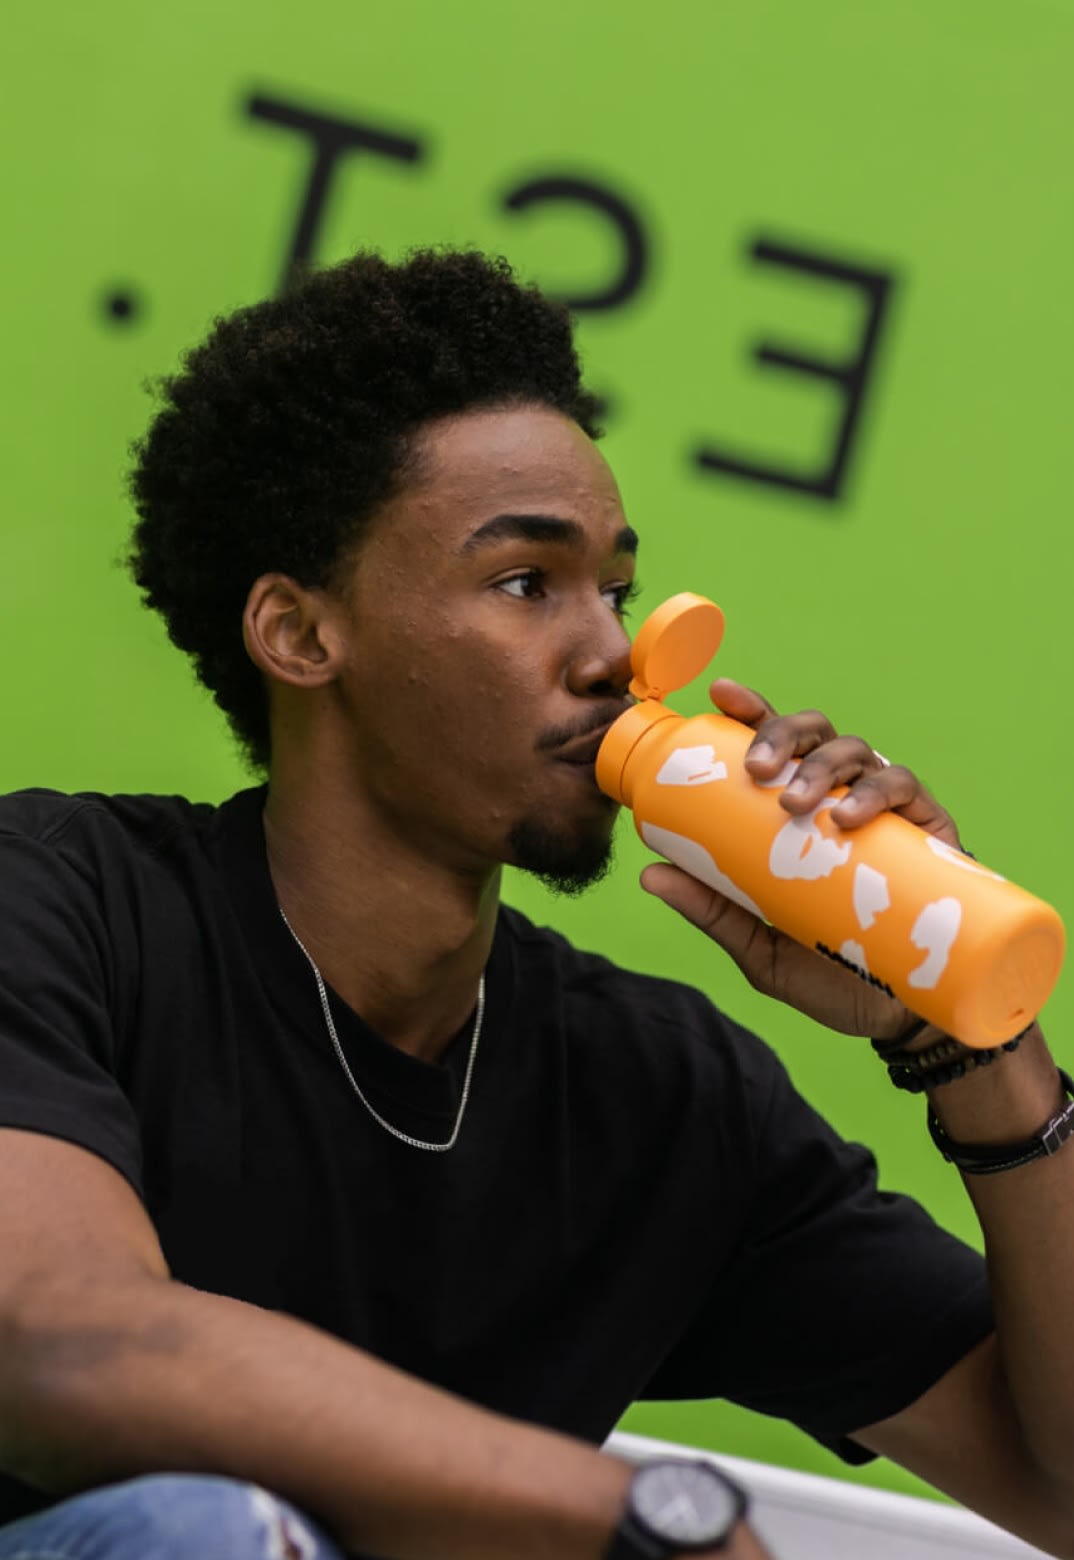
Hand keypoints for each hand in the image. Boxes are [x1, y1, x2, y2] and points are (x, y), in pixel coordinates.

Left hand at [639, 679, 962, 1039]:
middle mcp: (842, 797)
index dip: (751, 710)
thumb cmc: (828, 972)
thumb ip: (712, 910)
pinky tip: (847, 815)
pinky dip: (876, 792)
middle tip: (754, 769)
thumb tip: (649, 874)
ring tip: (796, 802)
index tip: (721, 696)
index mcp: (799, 809)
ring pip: (856, 751)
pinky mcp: (930, 832)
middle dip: (781, 734)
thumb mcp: (758, 944)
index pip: (775, 745)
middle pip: (814, 735)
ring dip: (822, 765)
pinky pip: (905, 789)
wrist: (899, 1016)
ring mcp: (886, 811)